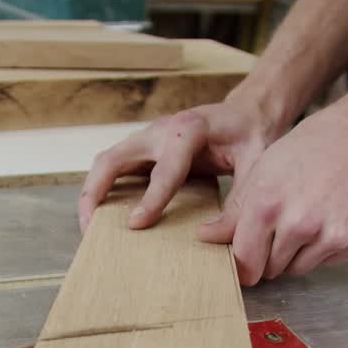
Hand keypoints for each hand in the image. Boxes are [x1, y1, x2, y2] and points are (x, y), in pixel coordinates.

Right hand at [78, 95, 282, 231]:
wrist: (247, 111)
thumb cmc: (252, 134)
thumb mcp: (257, 163)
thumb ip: (239, 199)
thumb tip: (209, 236)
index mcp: (190, 129)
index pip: (165, 168)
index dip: (150, 198)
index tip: (135, 224)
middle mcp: (161, 130)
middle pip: (113, 158)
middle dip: (96, 193)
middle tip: (90, 228)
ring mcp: (148, 139)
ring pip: (106, 163)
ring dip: (92, 194)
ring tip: (90, 228)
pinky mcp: (145, 151)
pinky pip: (116, 170)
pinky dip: (105, 192)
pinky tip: (105, 218)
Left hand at [197, 93, 347, 285]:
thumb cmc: (314, 146)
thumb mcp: (265, 169)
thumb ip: (235, 210)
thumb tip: (206, 237)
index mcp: (267, 204)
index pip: (243, 259)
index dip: (240, 265)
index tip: (241, 264)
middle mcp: (298, 225)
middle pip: (269, 269)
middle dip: (267, 256)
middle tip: (279, 229)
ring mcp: (328, 237)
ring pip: (295, 269)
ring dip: (293, 254)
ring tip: (306, 218)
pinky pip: (323, 263)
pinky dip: (320, 249)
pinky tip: (328, 218)